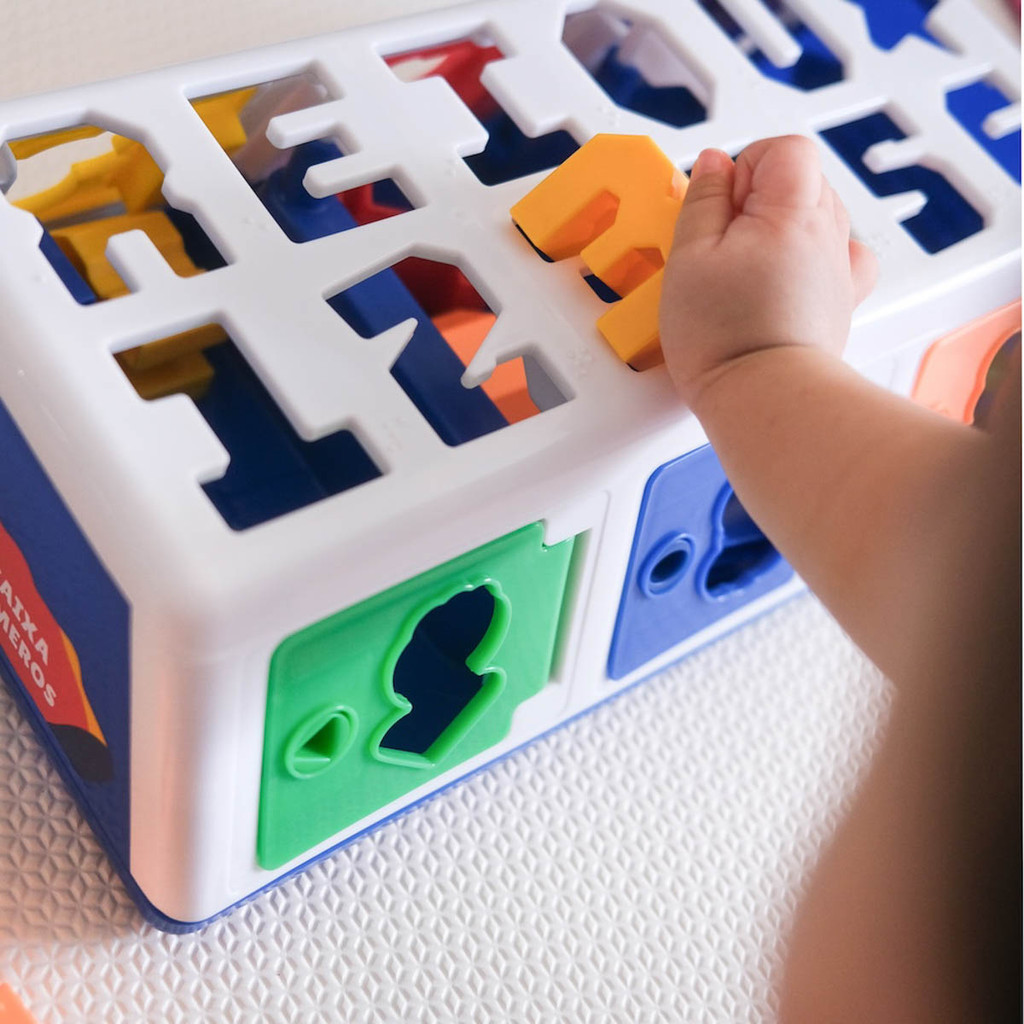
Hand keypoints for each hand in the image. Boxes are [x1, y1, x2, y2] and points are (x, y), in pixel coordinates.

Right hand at [659, 136, 876, 407]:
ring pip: (817, 215)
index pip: (783, 150)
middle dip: (757, 199)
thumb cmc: (724, 337)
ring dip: (780, 228)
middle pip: (801, 180)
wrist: (763, 397)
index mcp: (792, 212)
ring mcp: (839, 267)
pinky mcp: (841, 301)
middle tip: (722, 242)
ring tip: (744, 269)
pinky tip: (785, 274)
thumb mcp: (689, 257)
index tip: (717, 207)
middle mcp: (828, 233)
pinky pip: (839, 255)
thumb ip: (702, 199)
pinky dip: (812, 255)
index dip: (743, 169)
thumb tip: (713, 165)